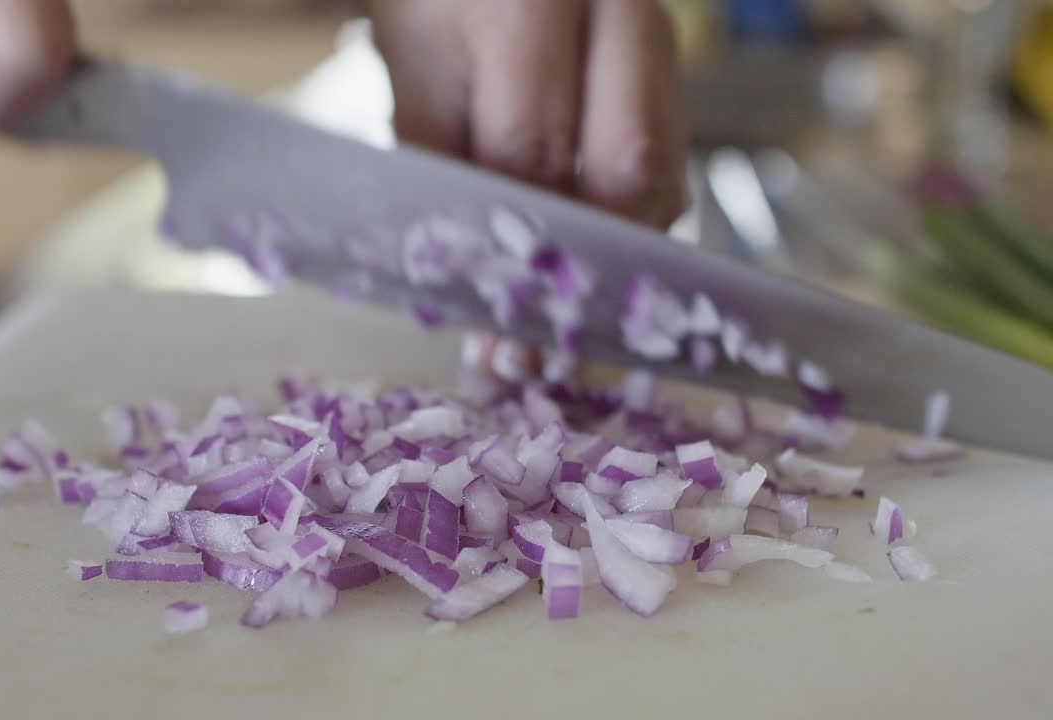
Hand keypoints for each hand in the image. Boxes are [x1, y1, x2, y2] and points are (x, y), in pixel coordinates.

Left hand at [366, 0, 687, 380]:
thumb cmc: (435, 0)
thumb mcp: (415, 69)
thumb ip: (443, 168)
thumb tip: (474, 291)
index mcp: (532, 8)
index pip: (534, 151)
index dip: (514, 255)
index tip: (492, 337)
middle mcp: (619, 18)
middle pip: (629, 173)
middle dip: (585, 280)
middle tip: (535, 358)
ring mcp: (656, 42)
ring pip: (663, 181)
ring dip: (613, 271)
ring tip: (558, 342)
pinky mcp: (668, 74)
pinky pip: (666, 170)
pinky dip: (626, 235)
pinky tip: (586, 282)